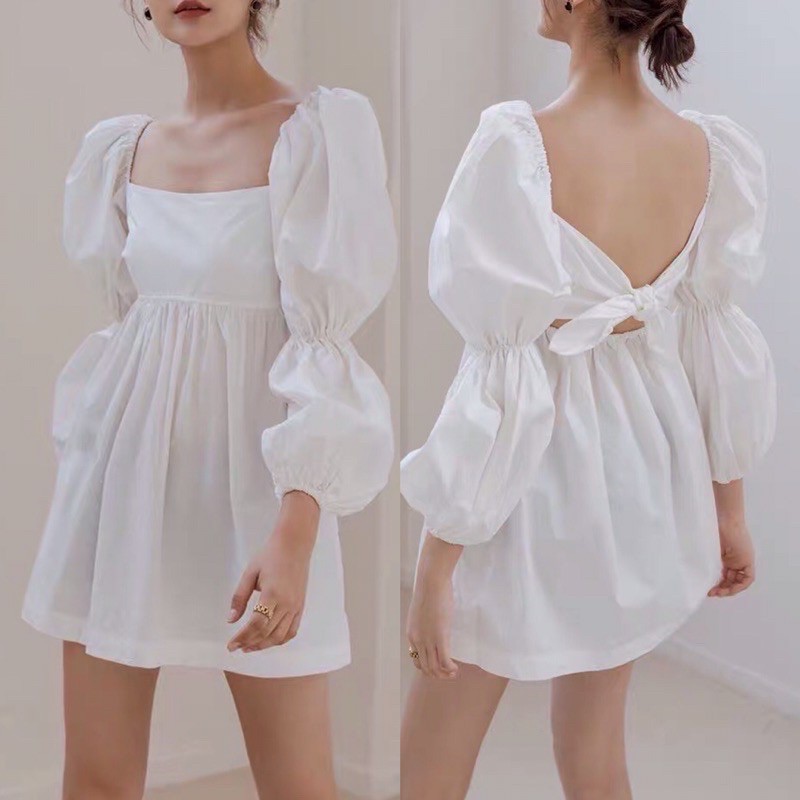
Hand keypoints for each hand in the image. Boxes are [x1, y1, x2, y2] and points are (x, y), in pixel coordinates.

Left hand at [227, 491, 319, 652]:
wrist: (294, 544)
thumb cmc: (270, 555)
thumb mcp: (250, 573)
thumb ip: (239, 598)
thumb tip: (231, 620)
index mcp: (272, 594)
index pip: (256, 625)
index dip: (242, 638)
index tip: (231, 645)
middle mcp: (286, 604)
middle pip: (267, 633)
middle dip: (250, 643)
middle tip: (237, 647)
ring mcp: (296, 606)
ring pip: (280, 636)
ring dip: (264, 645)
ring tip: (250, 646)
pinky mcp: (301, 606)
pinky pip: (292, 631)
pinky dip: (280, 640)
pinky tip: (268, 640)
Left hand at [406, 534, 462, 679]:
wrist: (431, 581)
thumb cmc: (429, 591)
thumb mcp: (422, 611)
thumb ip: (425, 621)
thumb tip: (433, 622)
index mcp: (411, 634)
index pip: (417, 660)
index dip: (428, 667)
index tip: (439, 666)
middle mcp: (417, 640)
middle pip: (426, 668)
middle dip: (438, 675)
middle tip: (449, 674)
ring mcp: (428, 640)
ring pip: (435, 667)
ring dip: (445, 674)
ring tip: (454, 673)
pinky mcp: (440, 636)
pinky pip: (444, 661)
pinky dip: (450, 669)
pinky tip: (456, 669)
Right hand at [708, 480, 754, 598]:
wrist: (724, 518)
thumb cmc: (712, 527)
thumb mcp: (708, 546)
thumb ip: (706, 558)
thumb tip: (691, 570)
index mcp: (726, 556)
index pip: (724, 576)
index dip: (718, 584)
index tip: (709, 589)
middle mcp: (735, 560)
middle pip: (731, 580)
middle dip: (722, 589)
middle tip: (711, 593)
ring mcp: (742, 560)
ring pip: (739, 581)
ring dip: (730, 589)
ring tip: (718, 592)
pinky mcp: (748, 560)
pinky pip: (748, 578)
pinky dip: (740, 585)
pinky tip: (730, 588)